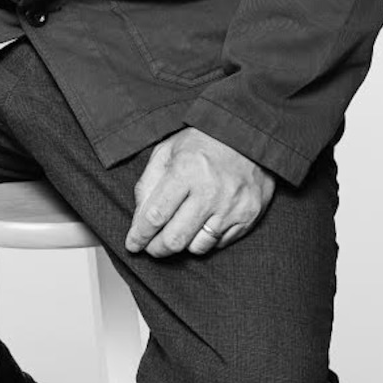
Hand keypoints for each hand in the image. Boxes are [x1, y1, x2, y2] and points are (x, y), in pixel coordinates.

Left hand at [127, 127, 275, 257]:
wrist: (250, 134)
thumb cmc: (204, 141)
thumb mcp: (168, 150)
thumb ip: (148, 183)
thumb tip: (139, 220)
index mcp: (186, 170)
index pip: (155, 215)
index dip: (140, 235)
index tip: (132, 244)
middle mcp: (210, 191)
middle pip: (175, 239)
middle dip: (156, 248)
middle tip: (151, 246)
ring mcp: (232, 206)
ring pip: (197, 247)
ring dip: (183, 244)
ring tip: (180, 228)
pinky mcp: (249, 216)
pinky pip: (219, 244)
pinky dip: (206, 239)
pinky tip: (203, 223)